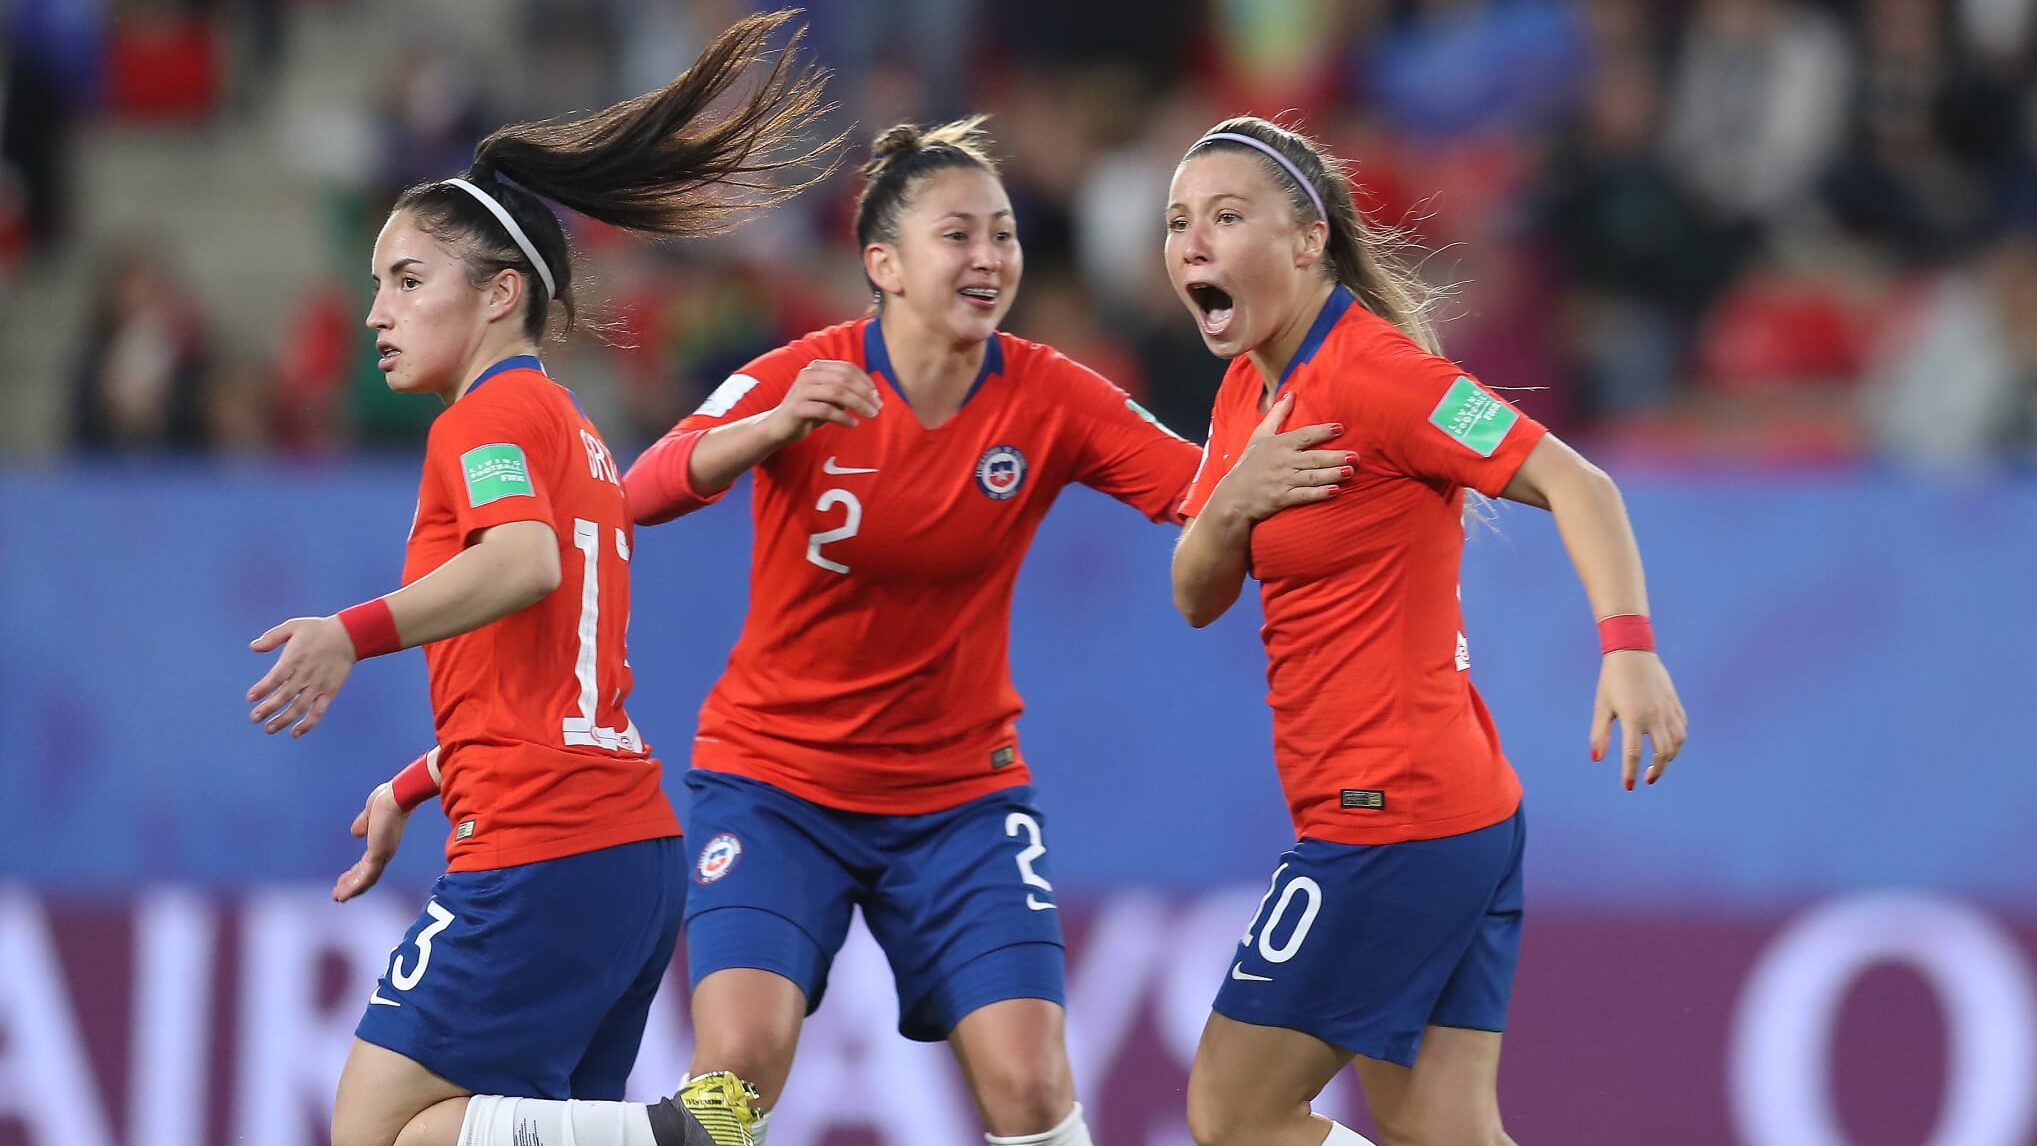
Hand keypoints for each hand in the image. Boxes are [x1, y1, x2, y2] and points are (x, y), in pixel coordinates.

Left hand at [247, 615, 355, 736]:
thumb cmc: (318, 629)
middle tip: (254, 718)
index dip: (262, 689)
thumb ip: (272, 637)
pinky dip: (308, 724)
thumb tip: (253, 647)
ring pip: (299, 707)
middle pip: (284, 696)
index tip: (250, 698)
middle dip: (268, 709)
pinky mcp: (330, 692)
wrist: (349, 635)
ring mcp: (318, 685)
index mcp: (295, 659)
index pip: (275, 678)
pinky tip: (295, 733)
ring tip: (268, 729)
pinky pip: (318, 711)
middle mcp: (306, 674)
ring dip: (283, 720)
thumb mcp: (293, 626)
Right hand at [333, 781, 409, 901]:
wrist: (400, 794)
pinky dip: (353, 888)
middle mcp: (385, 850)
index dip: (355, 871)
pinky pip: (366, 877)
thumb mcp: (371, 812)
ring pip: (366, 879)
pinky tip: (342, 895)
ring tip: (337, 898)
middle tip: (338, 893)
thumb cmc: (389, 798)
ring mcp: (383, 854)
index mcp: (383, 841)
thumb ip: (363, 823)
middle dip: (352, 883)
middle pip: (367, 874)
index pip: (367, 862)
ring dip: (351, 889)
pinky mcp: (380, 854)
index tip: (343, 878)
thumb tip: (355, 833)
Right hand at [763, 360, 881, 443]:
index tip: (877, 397)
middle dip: (865, 394)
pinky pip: (826, 410)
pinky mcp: (797, 407)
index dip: (865, 382)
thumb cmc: (810, 411)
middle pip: (844, 380)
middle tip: (877, 408)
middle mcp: (808, 374)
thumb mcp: (830, 398)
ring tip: (871, 415)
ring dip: (858, 405)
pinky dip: (843, 417)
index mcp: (817, 367)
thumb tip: (874, 396)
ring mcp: (801, 390)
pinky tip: (853, 424)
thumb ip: (847, 392)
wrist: (780, 426)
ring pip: (837, 392)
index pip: (847, 368)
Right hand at [1209, 392, 1353, 521]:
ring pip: (1313, 476)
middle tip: (1355, 456)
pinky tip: (1335, 491)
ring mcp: (1283, 481)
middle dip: (1336, 457)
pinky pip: (1305, 495)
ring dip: (1333, 474)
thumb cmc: (1248, 464)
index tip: (1340, 428)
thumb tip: (1290, 394)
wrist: (1233, 496)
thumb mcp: (1259, 435)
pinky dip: (1320, 493)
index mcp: (1278, 444)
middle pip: (1314, 458)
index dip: (1323, 432)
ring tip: (1350, 471)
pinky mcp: (1282, 498)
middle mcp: (1282, 461)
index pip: (1304, 435)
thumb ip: (1277, 414)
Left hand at [1591, 650, 1686, 788]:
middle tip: (1646, 779)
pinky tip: (1669, 746)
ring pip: (1677, 742)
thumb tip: (1596, 759)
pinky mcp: (1675, 703)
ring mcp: (1667, 709)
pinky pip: (1681, 728)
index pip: (1633, 753)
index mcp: (1633, 717)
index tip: (1628, 786)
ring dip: (1669, 758)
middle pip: (1662, 753)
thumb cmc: (1611, 679)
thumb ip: (1599, 734)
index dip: (1630, 772)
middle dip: (1656, 770)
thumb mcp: (1602, 706)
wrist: (1632, 651)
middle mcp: (1654, 715)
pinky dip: (1677, 741)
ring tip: (1657, 765)